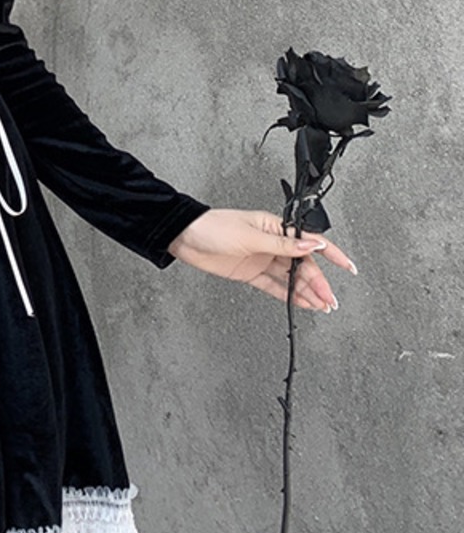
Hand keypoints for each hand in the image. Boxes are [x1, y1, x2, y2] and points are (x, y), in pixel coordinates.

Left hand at [167, 208, 356, 311]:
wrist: (184, 237)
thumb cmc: (212, 227)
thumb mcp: (251, 236)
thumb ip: (283, 245)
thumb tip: (313, 244)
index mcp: (275, 228)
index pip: (310, 241)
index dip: (331, 254)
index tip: (348, 267)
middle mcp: (271, 244)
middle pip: (302, 265)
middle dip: (318, 282)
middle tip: (330, 299)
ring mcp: (261, 259)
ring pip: (290, 278)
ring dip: (307, 292)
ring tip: (323, 306)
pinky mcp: (250, 272)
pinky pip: (275, 286)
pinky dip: (289, 296)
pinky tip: (302, 304)